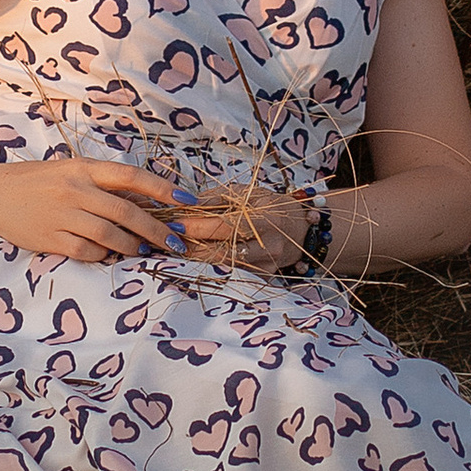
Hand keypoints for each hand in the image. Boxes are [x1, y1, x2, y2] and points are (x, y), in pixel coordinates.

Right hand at [0, 158, 191, 263]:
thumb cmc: (38, 182)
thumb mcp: (70, 172)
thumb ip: (102, 185)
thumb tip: (144, 202)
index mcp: (83, 168)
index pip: (130, 176)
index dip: (161, 188)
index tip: (186, 200)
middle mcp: (75, 190)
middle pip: (126, 212)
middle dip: (156, 229)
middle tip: (175, 242)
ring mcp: (63, 215)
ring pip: (110, 236)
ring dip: (132, 246)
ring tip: (143, 250)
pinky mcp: (51, 239)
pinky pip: (87, 252)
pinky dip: (102, 256)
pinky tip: (107, 254)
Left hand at [176, 186, 313, 274]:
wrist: (301, 231)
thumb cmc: (271, 206)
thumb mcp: (250, 193)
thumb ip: (220, 197)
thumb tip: (188, 202)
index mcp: (267, 220)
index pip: (227, 226)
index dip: (200, 226)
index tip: (176, 222)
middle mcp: (269, 246)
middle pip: (223, 251)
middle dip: (193, 246)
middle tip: (170, 239)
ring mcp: (266, 266)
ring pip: (225, 265)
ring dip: (198, 257)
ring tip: (176, 247)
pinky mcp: (262, 278)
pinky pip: (232, 272)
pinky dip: (212, 264)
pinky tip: (194, 256)